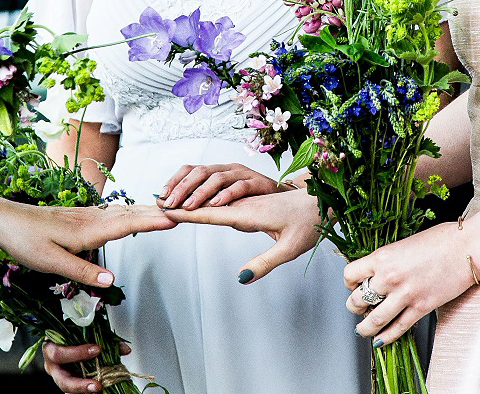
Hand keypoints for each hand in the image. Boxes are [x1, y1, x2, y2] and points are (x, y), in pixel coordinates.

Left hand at [0, 199, 174, 287]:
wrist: (3, 220)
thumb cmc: (25, 240)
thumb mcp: (52, 261)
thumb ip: (83, 270)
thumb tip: (112, 280)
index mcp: (87, 229)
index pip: (127, 224)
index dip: (152, 222)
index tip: (176, 219)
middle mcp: (90, 219)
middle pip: (130, 214)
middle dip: (156, 213)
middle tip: (185, 210)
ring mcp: (85, 217)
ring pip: (122, 212)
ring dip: (144, 210)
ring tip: (166, 211)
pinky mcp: (79, 219)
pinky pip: (112, 214)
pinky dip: (129, 213)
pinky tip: (129, 214)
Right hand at [42, 340, 131, 393]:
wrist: (62, 343)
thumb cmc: (69, 336)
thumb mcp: (82, 333)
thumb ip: (102, 338)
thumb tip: (125, 349)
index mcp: (51, 350)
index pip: (59, 354)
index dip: (77, 353)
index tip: (97, 350)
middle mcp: (53, 368)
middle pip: (62, 381)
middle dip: (80, 385)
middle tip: (97, 386)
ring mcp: (60, 379)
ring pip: (69, 390)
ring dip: (84, 391)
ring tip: (99, 389)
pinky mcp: (68, 386)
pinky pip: (74, 392)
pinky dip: (85, 392)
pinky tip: (96, 391)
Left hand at [158, 162, 287, 209]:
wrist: (284, 203)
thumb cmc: (250, 203)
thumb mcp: (222, 204)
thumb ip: (204, 204)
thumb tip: (174, 211)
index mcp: (216, 171)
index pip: (189, 170)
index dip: (174, 181)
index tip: (160, 197)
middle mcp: (227, 169)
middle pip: (200, 172)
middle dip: (182, 188)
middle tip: (170, 204)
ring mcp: (242, 173)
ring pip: (217, 177)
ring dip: (201, 192)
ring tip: (189, 206)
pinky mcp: (257, 182)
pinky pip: (240, 186)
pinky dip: (227, 195)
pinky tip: (217, 205)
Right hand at [163, 187, 320, 282]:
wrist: (324, 201)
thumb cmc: (309, 224)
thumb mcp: (290, 249)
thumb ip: (265, 263)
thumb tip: (241, 278)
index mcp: (250, 212)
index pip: (213, 213)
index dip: (189, 213)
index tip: (168, 211)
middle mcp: (245, 204)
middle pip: (207, 204)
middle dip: (182, 205)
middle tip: (156, 206)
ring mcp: (247, 202)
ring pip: (213, 201)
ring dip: (191, 201)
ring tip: (168, 204)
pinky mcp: (251, 203)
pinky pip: (222, 202)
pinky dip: (205, 202)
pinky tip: (197, 204)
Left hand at [343, 221, 473, 346]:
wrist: (466, 249)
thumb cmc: (440, 240)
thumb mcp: (403, 244)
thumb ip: (388, 259)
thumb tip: (378, 271)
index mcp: (382, 257)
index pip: (350, 274)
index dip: (349, 283)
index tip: (352, 286)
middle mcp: (389, 277)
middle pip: (357, 299)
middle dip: (353, 307)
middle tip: (356, 308)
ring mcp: (405, 294)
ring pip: (374, 319)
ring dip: (365, 327)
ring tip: (362, 330)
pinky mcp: (421, 308)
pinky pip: (398, 327)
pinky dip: (387, 336)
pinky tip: (381, 339)